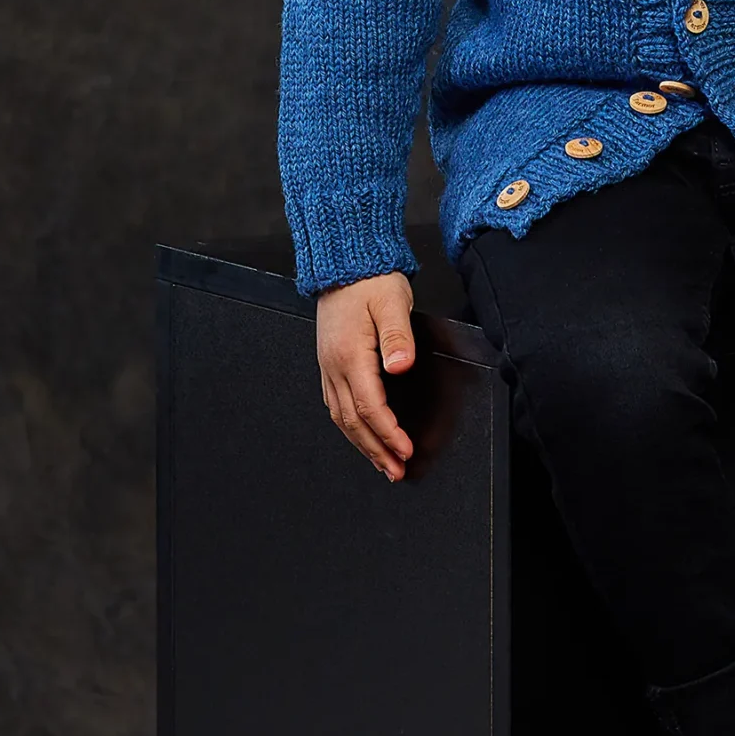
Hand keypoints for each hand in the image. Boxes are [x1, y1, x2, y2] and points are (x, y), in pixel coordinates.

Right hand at [315, 273, 417, 480]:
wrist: (345, 264)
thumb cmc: (371, 281)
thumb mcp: (393, 302)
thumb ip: (398, 336)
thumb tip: (401, 366)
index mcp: (350, 355)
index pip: (369, 407)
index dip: (388, 433)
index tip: (406, 450)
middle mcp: (334, 366)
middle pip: (353, 421)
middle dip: (375, 450)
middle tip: (396, 471)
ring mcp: (328, 366)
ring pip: (341, 417)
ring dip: (362, 444)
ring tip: (382, 463)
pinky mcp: (330, 363)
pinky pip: (336, 404)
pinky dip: (350, 427)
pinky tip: (360, 435)